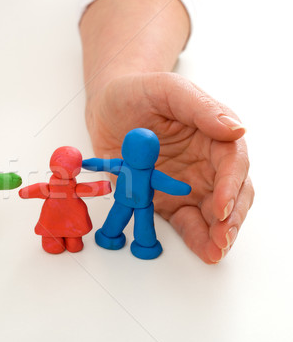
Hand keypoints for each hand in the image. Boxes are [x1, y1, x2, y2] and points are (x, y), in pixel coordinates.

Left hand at [86, 72, 252, 262]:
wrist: (106, 108)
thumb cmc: (137, 92)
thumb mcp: (167, 89)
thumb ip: (200, 107)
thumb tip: (236, 129)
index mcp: (214, 134)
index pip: (233, 161)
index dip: (231, 185)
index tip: (222, 206)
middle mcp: (207, 161)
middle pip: (232, 192)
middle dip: (231, 218)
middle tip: (223, 238)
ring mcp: (189, 183)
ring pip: (213, 213)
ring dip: (218, 234)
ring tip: (215, 251)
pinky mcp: (168, 199)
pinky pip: (186, 221)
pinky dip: (195, 237)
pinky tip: (203, 251)